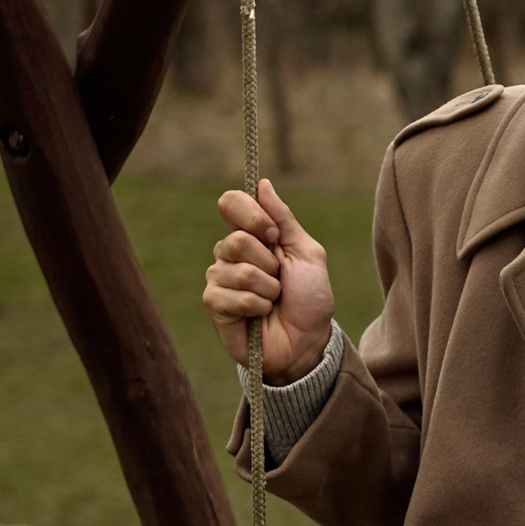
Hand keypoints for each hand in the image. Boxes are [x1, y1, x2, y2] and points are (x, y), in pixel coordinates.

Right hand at [204, 177, 334, 382]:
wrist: (308, 341)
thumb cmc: (309, 298)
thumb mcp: (306, 253)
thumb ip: (283, 220)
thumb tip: (262, 184)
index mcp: (252, 235)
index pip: (231, 203)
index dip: (252, 216)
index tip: (273, 236)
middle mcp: (230, 253)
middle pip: (236, 239)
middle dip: (270, 263)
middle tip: (279, 279)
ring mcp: (219, 278)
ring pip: (238, 270)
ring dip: (268, 289)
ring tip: (273, 300)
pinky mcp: (214, 304)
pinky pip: (234, 296)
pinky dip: (258, 306)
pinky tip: (260, 314)